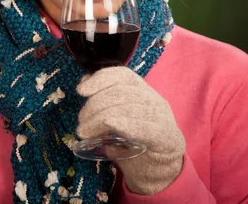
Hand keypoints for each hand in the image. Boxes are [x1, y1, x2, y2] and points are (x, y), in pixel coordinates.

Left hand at [76, 67, 185, 194]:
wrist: (160, 172)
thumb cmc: (135, 143)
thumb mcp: (117, 119)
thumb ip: (104, 103)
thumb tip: (83, 87)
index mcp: (143, 91)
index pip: (122, 75)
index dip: (100, 79)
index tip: (81, 90)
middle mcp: (154, 100)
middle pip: (121, 92)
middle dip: (95, 104)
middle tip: (81, 120)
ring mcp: (162, 117)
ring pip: (127, 108)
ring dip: (99, 118)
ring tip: (84, 131)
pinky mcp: (166, 137)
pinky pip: (142, 126)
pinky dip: (121, 125)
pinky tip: (107, 130)